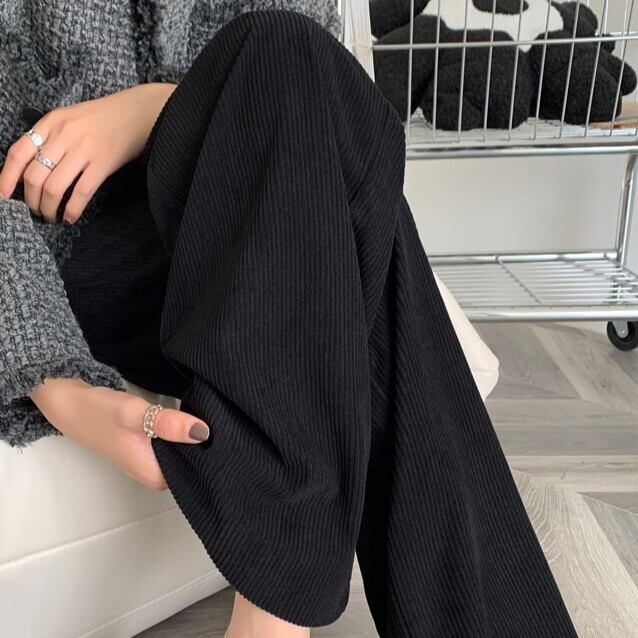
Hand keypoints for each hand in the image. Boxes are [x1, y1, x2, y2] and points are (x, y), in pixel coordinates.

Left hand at [0, 82, 176, 223]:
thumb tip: (33, 171)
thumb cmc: (105, 119)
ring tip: (52, 216)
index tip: (3, 196)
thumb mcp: (70, 119)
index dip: (6, 178)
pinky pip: (80, 193)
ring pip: (54, 188)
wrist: (139, 113)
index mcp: (51, 122)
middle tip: (36, 210)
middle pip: (34, 176)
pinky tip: (71, 217)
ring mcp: (84, 150)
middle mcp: (64, 135)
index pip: (18, 153)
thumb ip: (51, 138)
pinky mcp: (103, 164)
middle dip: (31, 200)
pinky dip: (72, 210)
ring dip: (49, 208)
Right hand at [29, 377, 209, 491]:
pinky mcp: (151, 447)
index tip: (226, 434)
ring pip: (185, 451)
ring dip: (194, 435)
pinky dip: (183, 431)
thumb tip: (202, 432)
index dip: (213, 453)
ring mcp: (153, 460)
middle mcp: (156, 474)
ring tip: (212, 417)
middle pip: (194, 462)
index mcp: (155, 476)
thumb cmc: (98, 412)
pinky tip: (191, 418)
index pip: (199, 472)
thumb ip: (168, 424)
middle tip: (220, 420)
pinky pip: (176, 443)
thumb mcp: (136, 414)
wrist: (70, 403)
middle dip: (206, 443)